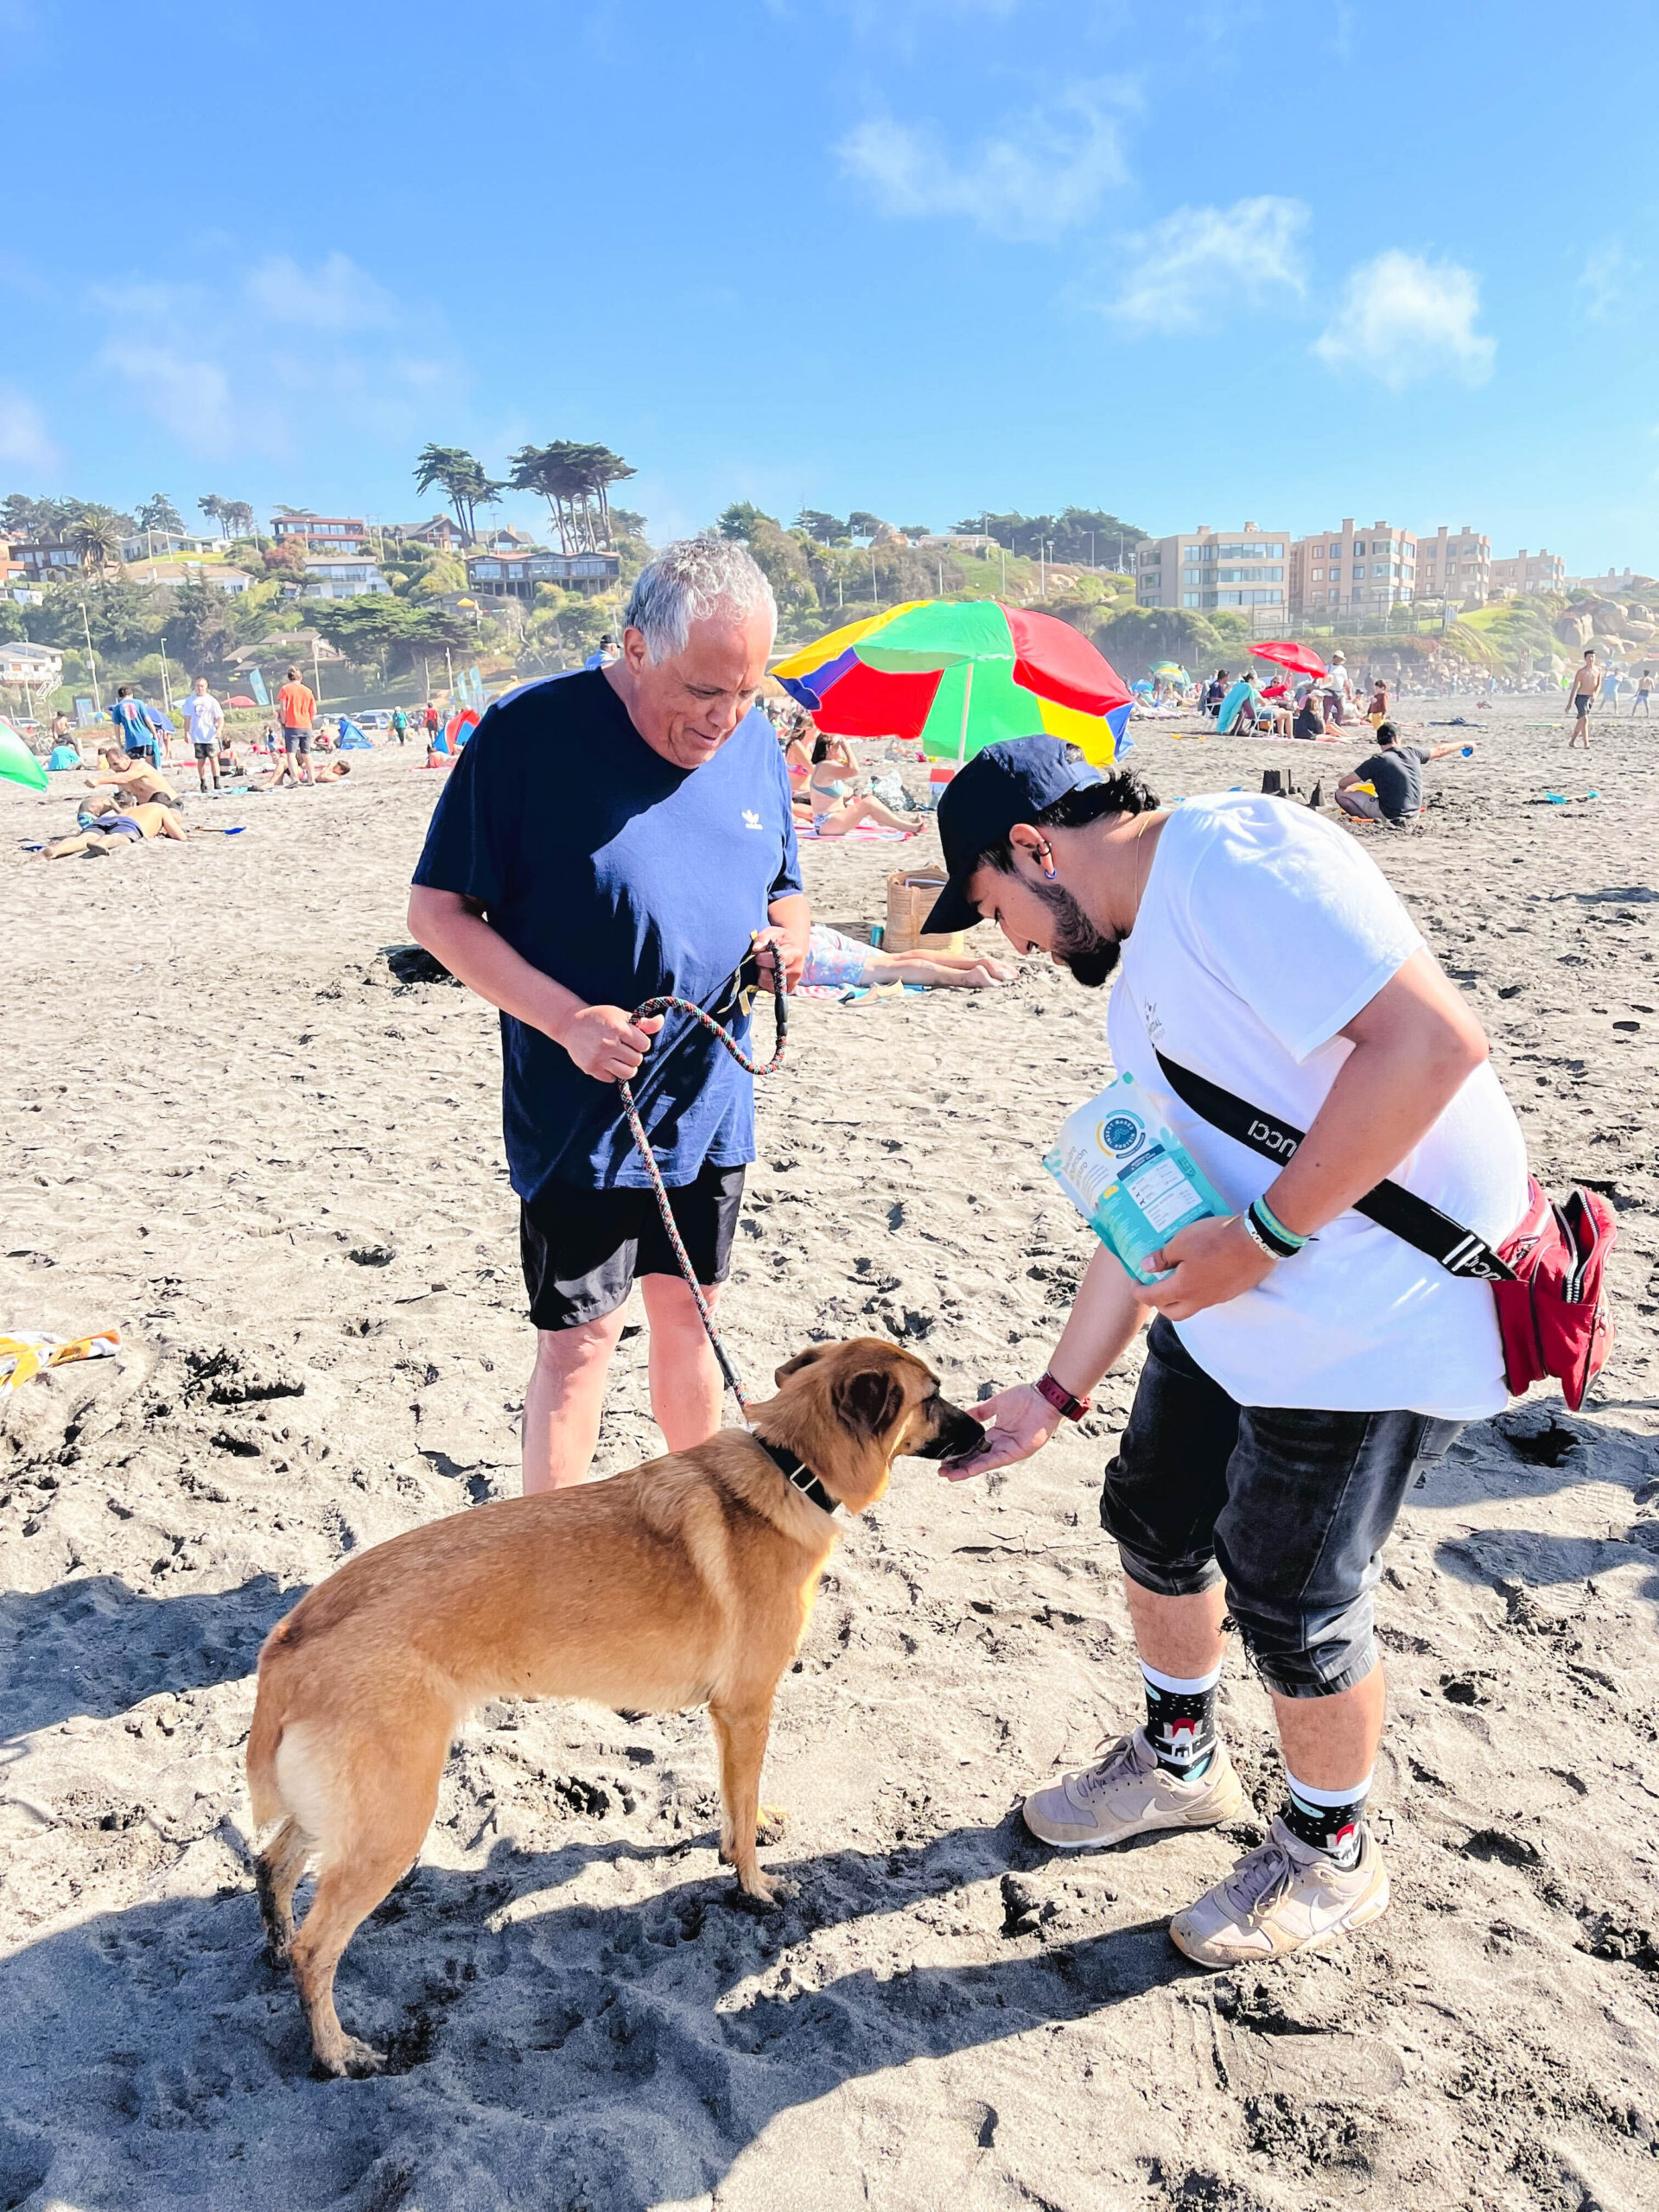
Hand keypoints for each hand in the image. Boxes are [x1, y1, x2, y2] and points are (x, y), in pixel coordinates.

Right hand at [557, 1005, 664, 1081]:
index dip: (641, 1043)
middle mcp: (608, 1044)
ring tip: (620, 1058)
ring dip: (627, 1067)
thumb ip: (643, 1022)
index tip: (633, 1039)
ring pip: (628, 1073)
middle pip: (637, 1060)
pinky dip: (613, 1072)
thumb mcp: (621, 1016)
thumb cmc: (600, 1018)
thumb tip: (662, 1021)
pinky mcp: (591, 1068)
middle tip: (623, 1048)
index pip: (644, 1045)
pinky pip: (612, 1078)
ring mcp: (599, 1058)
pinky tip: (606, 1062)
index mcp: (617, 1028)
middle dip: (634, 1054)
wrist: (570, 1025)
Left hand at [751, 925, 804, 992]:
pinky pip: (769, 989)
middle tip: (762, 959)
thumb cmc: (781, 940)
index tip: (758, 954)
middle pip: (773, 974)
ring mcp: (792, 982)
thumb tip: (756, 949)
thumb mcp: (773, 933)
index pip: (780, 960)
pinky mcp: (786, 990)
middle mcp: (796, 971)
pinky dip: (764, 982)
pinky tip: (767, 973)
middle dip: (762, 967)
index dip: (764, 958)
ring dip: (762, 975)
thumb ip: (763, 937)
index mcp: (796, 954)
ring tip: (765, 966)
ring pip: (769, 983)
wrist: (792, 949)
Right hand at [938, 1382, 1060, 1480]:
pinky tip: (968, 1470)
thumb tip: (964, 1414)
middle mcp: (1001, 1444)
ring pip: (983, 1463)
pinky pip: (996, 1460)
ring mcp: (1008, 1449)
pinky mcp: (1017, 1452)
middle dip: (958, 1465)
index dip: (959, 1453)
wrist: (1045, 1397)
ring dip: (966, 1470)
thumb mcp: (997, 1404)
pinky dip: (981, 1466)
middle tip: (941, 1471)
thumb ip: (981, 1411)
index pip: (974, 1447)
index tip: (944, 1458)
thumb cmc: (1026, 1398)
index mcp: (996, 1433)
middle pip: (975, 1458)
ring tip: (948, 1475)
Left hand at [1132, 1215, 1275, 1321]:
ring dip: (1180, 1299)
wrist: (1257, 1240)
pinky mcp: (1233, 1292)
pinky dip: (1198, 1292)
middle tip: (1155, 1286)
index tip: (1135, 1281)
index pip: (1153, 1298)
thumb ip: (1162, 1257)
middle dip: (1159, 1303)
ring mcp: (1218, 1298)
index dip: (1139, 1291)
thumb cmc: (1216, 1239)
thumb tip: (1146, 1267)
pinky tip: (1200, 1274)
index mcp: (1183, 1290)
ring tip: (1177, 1279)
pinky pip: (1209, 1299)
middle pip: (1173, 1313)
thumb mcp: (1182, 1242)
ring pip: (1192, 1307)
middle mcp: (1200, 1300)